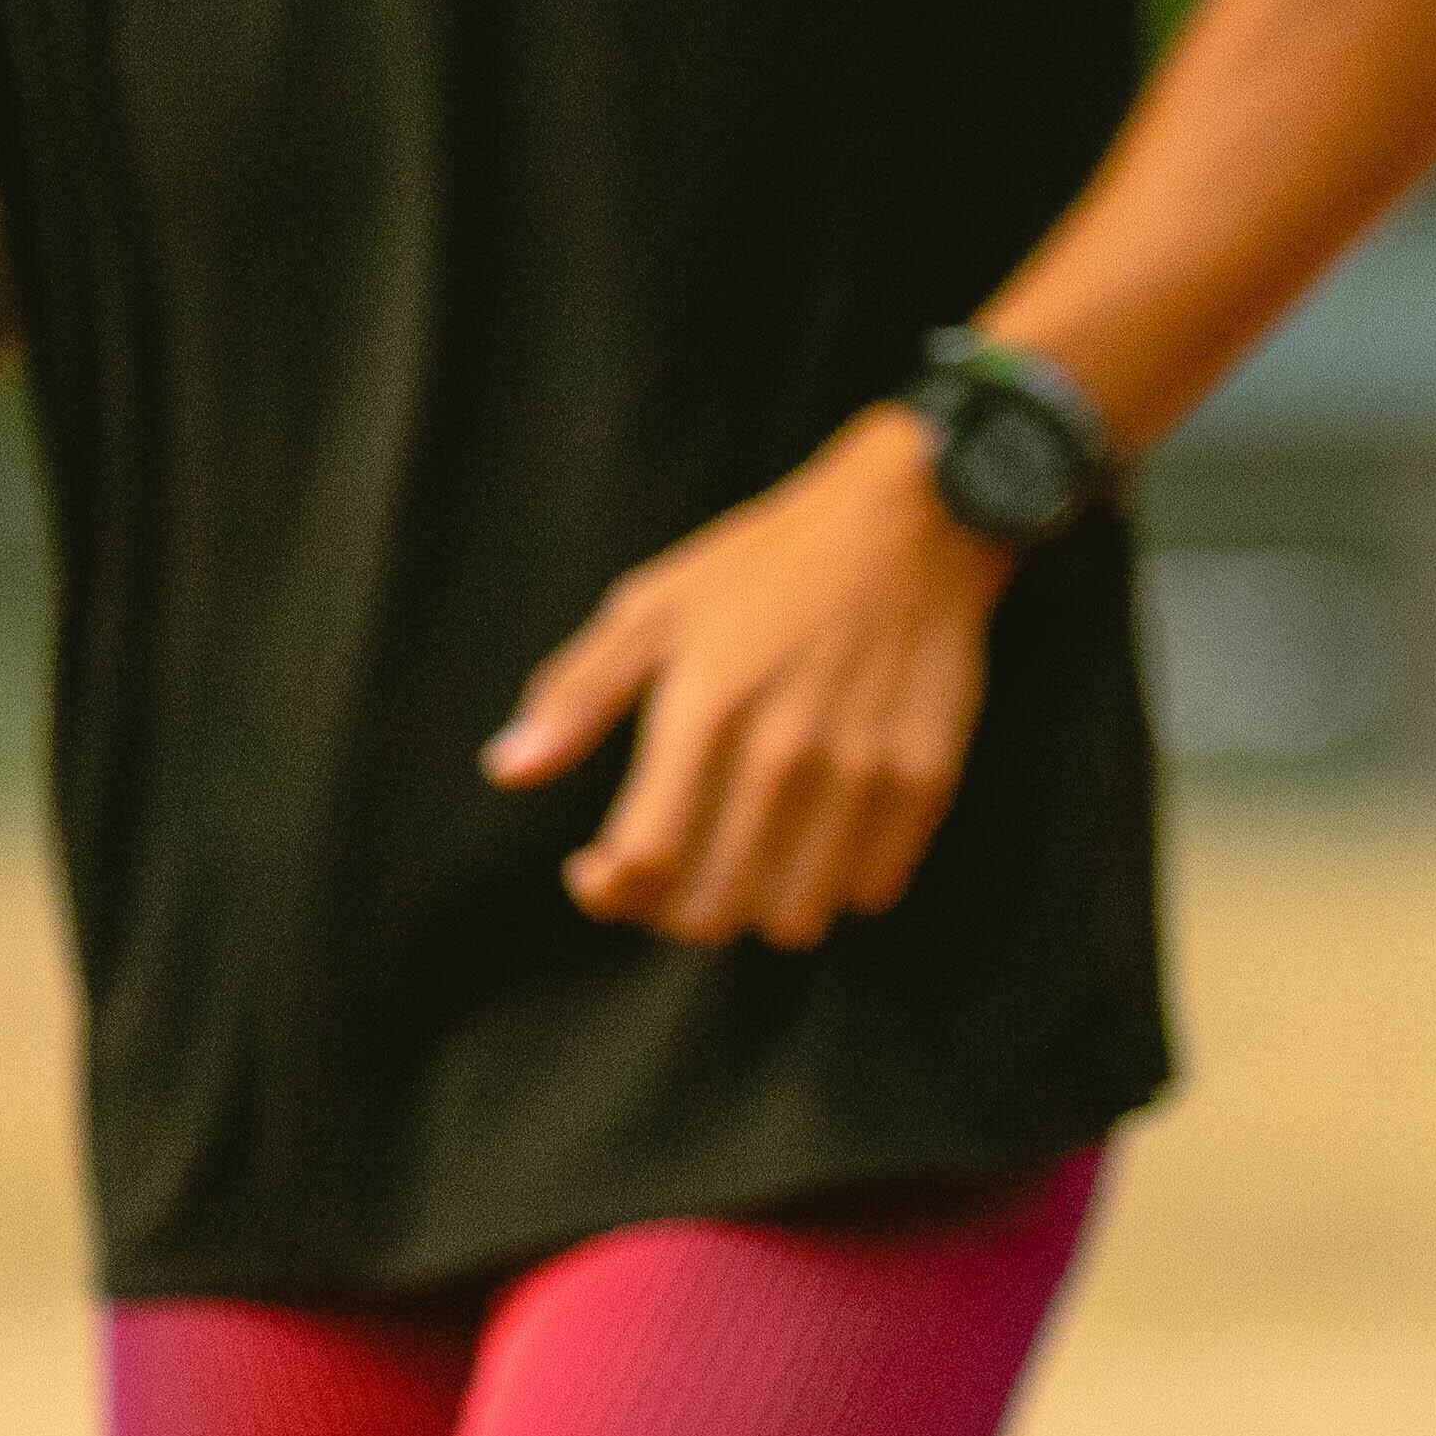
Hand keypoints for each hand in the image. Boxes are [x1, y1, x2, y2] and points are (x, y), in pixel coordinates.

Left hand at [492, 415, 1010, 948]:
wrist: (914, 519)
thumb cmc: (767, 564)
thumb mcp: (654, 605)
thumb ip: (577, 694)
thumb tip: (508, 770)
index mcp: (705, 706)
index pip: (644, 862)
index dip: (608, 892)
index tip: (598, 867)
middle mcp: (785, 748)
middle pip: (713, 908)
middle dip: (671, 912)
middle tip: (670, 873)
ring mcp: (863, 767)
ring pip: (795, 917)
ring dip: (757, 909)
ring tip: (744, 865)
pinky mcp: (927, 774)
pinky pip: (872, 890)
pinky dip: (835, 887)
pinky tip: (815, 842)